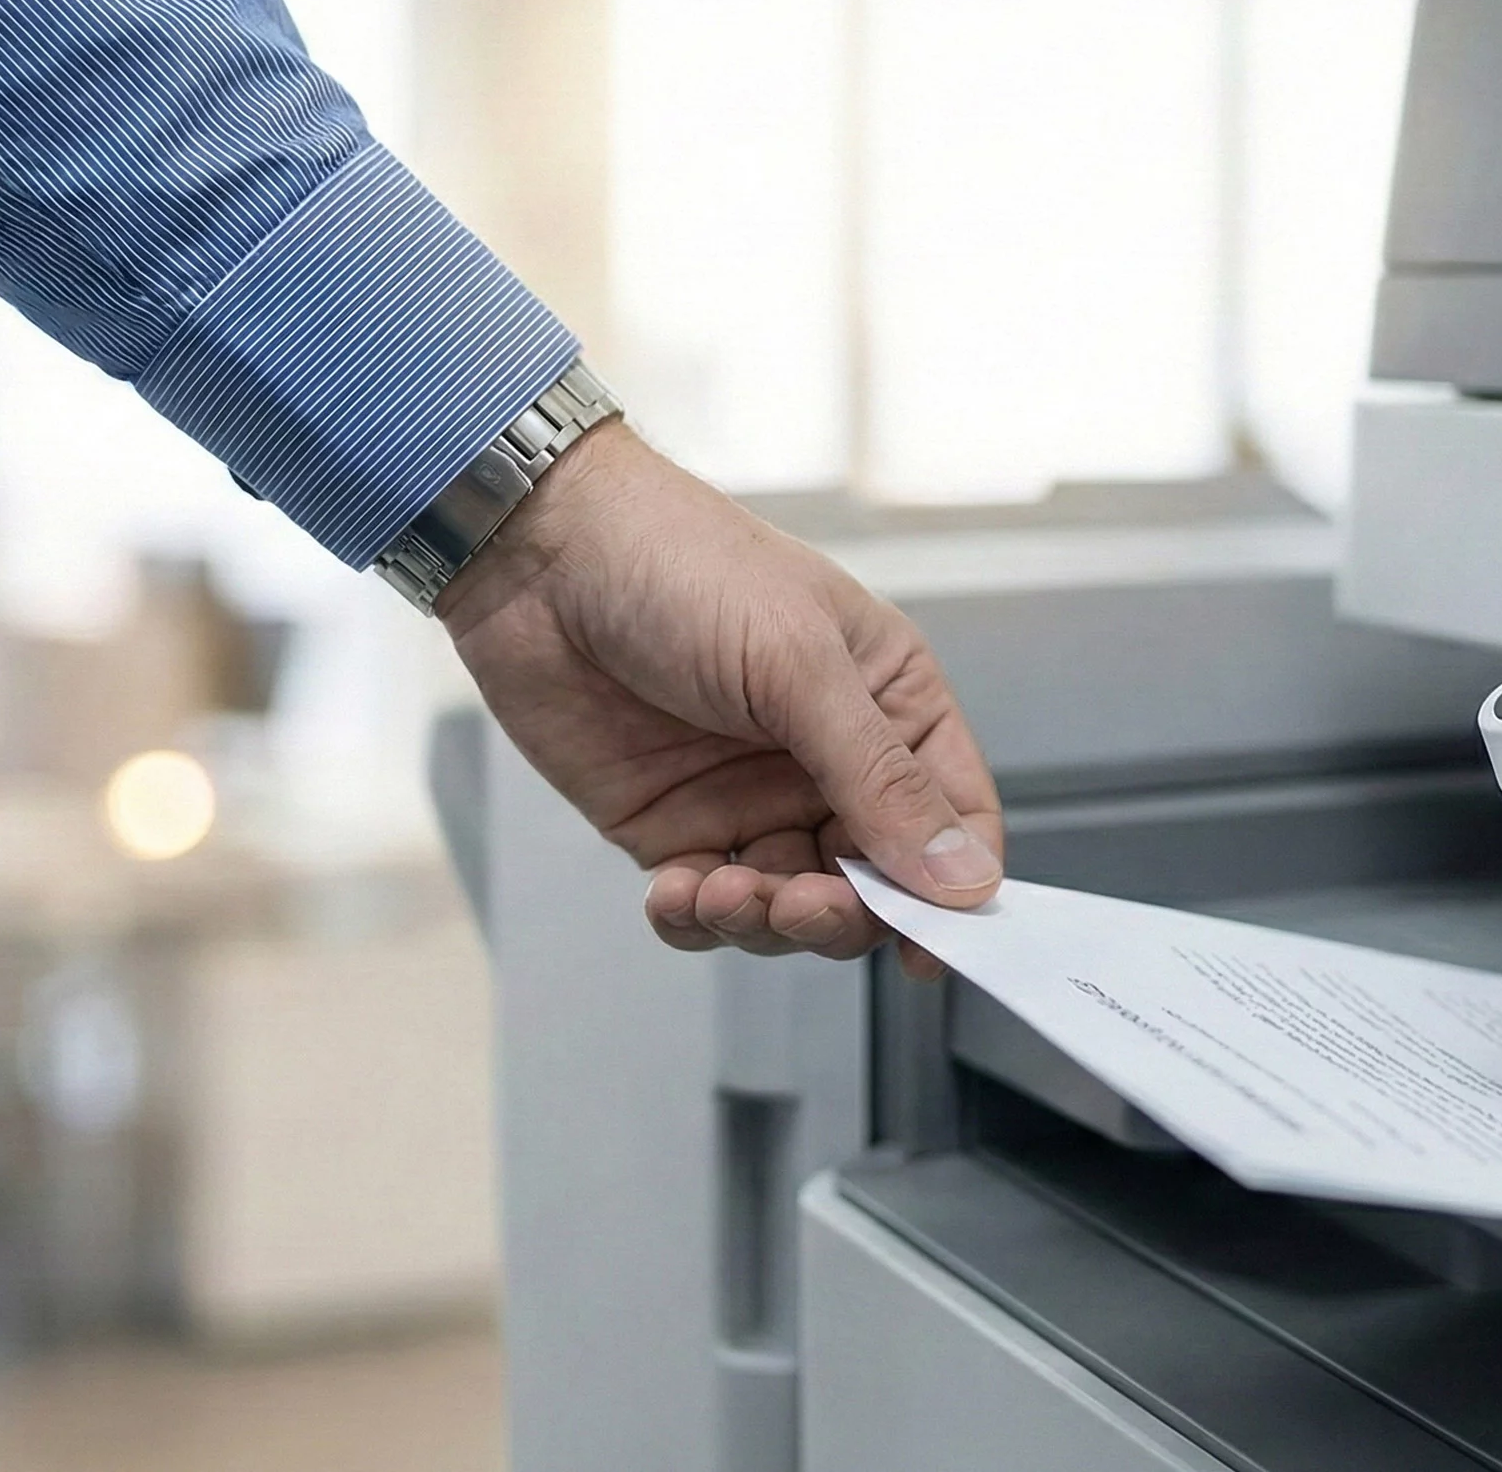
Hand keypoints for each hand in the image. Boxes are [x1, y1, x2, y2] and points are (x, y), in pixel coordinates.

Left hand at [439, 419, 1001, 973]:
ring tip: (722, 890)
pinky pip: (709, 907)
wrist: (539, 556)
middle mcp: (829, 759)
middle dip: (841, 913)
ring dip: (765, 921)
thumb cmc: (681, 564)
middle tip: (800, 906)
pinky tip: (676, 892)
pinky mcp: (677, 827)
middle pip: (877, 882)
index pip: (957, 815)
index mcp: (888, 701)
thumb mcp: (798, 664)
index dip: (956, 886)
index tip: (934, 945)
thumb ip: (879, 777)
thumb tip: (962, 876)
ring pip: (793, 909)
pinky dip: (698, 920)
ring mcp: (752, 797)